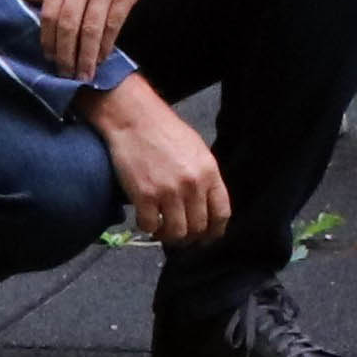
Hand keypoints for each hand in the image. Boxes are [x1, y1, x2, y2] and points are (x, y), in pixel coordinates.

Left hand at [37, 0, 185, 83]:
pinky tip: (102, 57)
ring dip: (86, 56)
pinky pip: (114, 25)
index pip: (50, 12)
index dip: (47, 38)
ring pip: (91, 30)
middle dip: (65, 54)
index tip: (47, 57)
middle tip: (64, 73)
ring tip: (83, 74)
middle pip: (69, 26)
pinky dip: (107, 45)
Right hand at [95, 76, 229, 248]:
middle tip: (178, 234)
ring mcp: (168, 191)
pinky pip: (149, 226)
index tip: (206, 238)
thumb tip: (206, 205)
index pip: (221, 213)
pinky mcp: (144, 196)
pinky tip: (145, 218)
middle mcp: (192, 184)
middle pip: (198, 227)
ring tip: (161, 228)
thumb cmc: (165, 131)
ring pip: (176, 233)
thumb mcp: (196, 150)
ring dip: (168, 235)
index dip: (214, 231)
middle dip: (189, 237)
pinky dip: (147, 227)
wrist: (135, 118)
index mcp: (209, 172)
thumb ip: (204, 177)